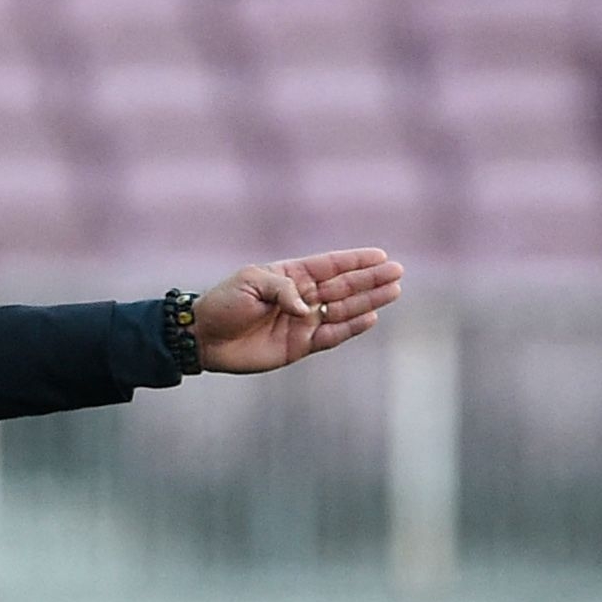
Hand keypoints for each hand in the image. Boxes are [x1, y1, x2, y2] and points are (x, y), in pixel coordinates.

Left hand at [191, 248, 407, 373]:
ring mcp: (303, 321)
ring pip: (344, 309)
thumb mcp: (251, 283)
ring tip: (393, 291)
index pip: (330, 265)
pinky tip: (371, 317)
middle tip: (397, 272)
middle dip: (370, 279)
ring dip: (368, 301)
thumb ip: (283, 290)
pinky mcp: (300, 345)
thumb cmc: (224, 303)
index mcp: (290, 275)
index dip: (355, 261)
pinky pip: (332, 335)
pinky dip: (351, 327)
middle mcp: (302, 297)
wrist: (204, 337)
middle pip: (344, 286)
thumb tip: (308, 308)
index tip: (380, 255)